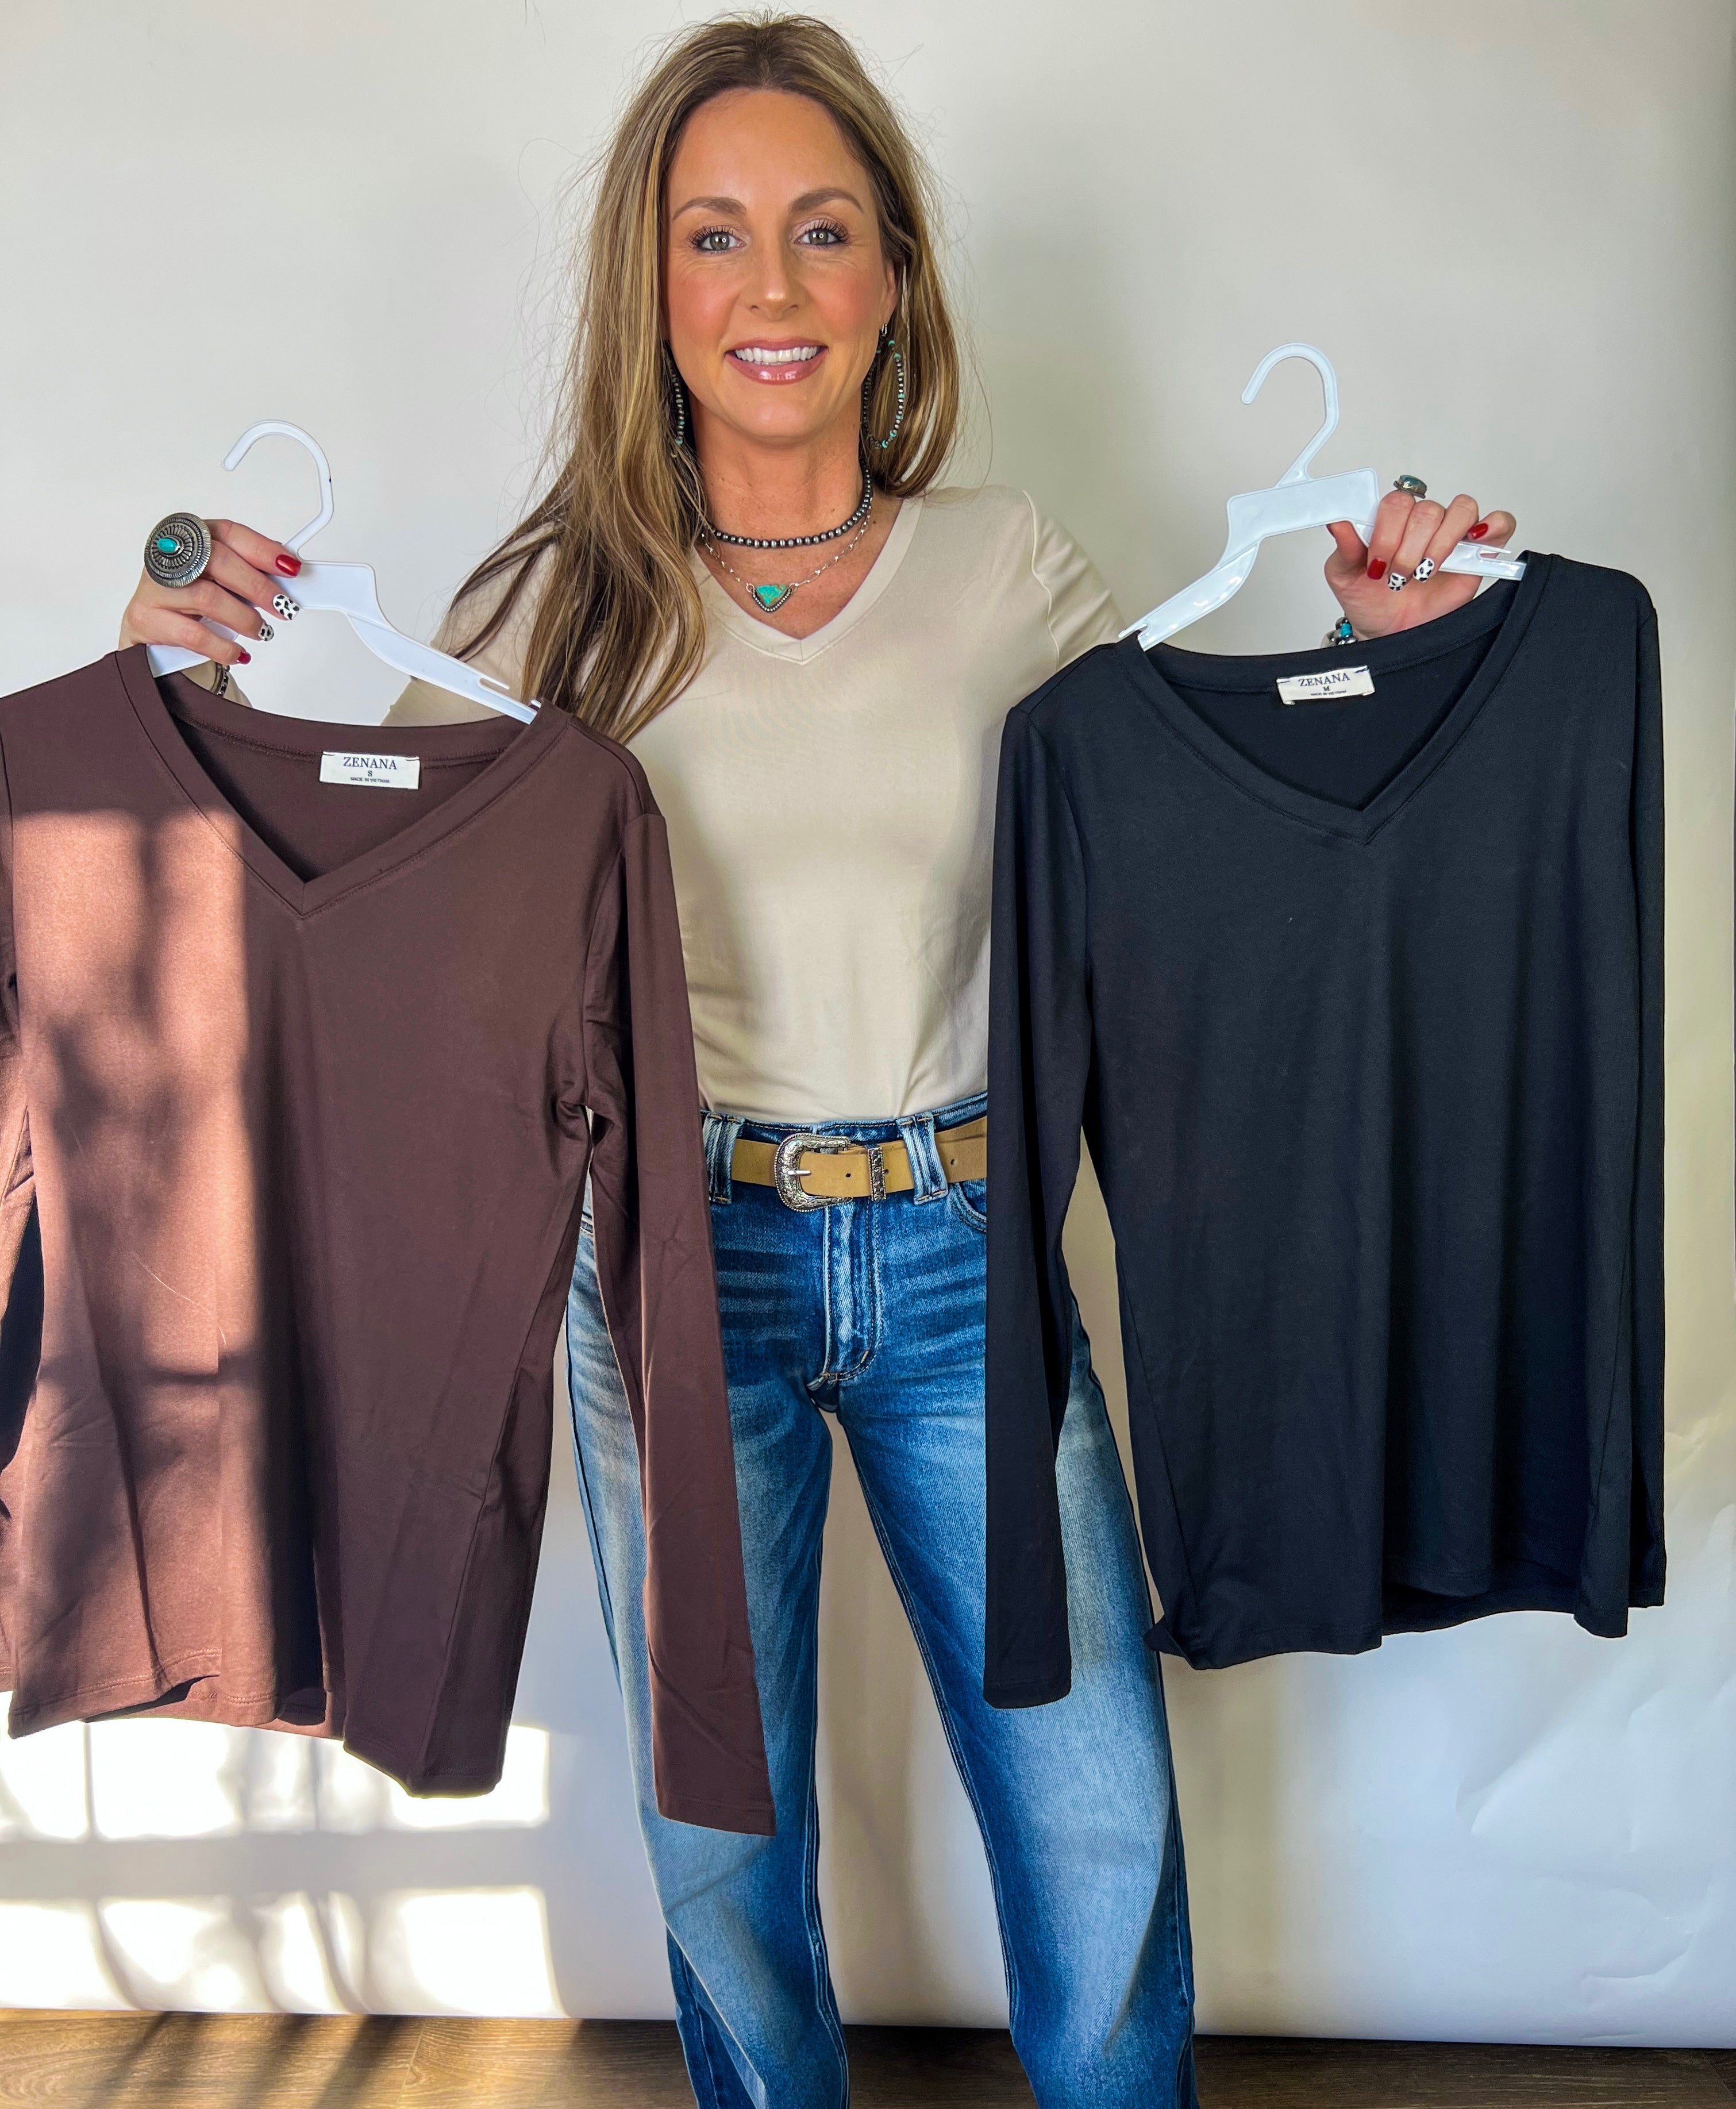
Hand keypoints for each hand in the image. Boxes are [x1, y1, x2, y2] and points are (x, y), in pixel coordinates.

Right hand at [120, 518, 303, 667]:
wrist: (151, 635)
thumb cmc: (189, 603)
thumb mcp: (220, 583)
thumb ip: (247, 572)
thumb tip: (286, 571)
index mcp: (190, 539)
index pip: (228, 533)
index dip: (262, 549)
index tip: (290, 567)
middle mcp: (168, 557)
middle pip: (219, 562)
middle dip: (258, 587)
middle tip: (283, 606)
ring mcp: (154, 587)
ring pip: (208, 598)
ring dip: (244, 619)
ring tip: (261, 631)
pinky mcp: (146, 619)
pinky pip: (193, 634)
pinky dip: (223, 647)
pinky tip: (238, 653)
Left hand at [1324, 490, 1516, 639]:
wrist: (1391, 632)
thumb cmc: (1371, 601)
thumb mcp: (1344, 577)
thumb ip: (1343, 548)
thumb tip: (1336, 522)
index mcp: (1391, 520)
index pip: (1397, 503)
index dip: (1388, 532)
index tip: (1377, 562)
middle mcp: (1423, 522)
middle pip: (1427, 510)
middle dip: (1409, 549)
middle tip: (1398, 576)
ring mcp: (1452, 532)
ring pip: (1460, 511)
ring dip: (1440, 545)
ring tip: (1424, 573)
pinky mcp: (1479, 549)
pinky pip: (1499, 522)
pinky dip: (1492, 526)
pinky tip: (1474, 542)